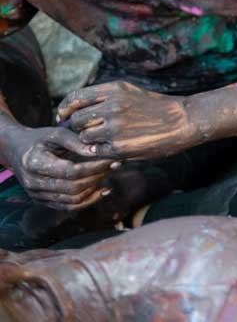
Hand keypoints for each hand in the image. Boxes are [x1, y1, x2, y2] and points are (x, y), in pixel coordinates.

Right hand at [0, 126, 115, 210]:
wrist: (17, 151)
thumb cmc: (39, 139)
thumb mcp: (55, 133)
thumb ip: (75, 141)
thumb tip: (97, 150)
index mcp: (35, 163)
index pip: (71, 171)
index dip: (94, 167)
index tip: (112, 158)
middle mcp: (34, 183)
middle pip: (73, 187)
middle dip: (98, 176)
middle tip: (116, 164)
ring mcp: (37, 195)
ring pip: (72, 200)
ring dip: (95, 189)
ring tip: (110, 173)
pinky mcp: (43, 201)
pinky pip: (68, 207)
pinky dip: (88, 200)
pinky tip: (103, 189)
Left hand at [58, 81, 198, 161]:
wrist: (184, 120)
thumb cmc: (156, 107)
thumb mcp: (130, 92)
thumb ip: (104, 98)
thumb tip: (74, 110)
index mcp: (114, 90)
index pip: (75, 98)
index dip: (65, 109)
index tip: (63, 117)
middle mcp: (111, 106)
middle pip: (76, 120)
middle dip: (79, 128)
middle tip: (89, 132)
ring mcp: (114, 127)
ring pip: (84, 137)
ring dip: (90, 141)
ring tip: (105, 141)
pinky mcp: (119, 147)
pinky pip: (96, 152)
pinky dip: (102, 152)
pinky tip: (115, 149)